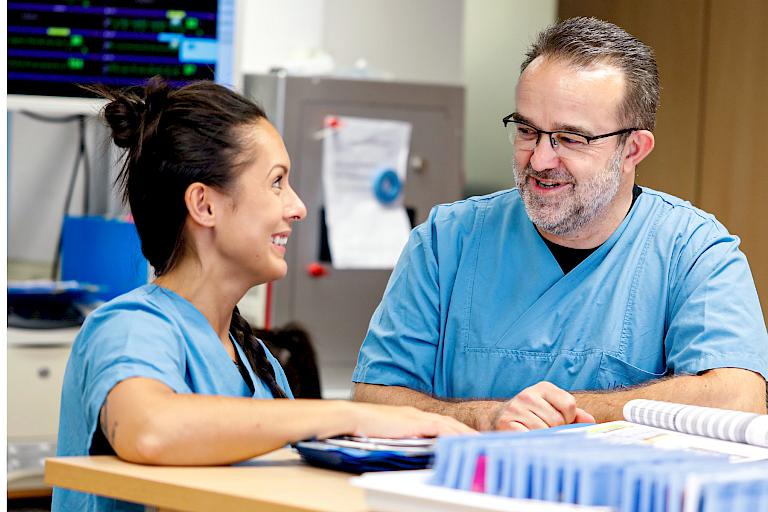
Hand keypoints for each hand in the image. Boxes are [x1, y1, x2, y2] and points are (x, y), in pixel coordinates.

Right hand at [349, 403, 475, 438]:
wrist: (355, 417)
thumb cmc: (367, 428)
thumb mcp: (391, 434)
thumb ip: (405, 438)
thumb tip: (417, 449)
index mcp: (413, 417)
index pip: (442, 423)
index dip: (457, 430)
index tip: (469, 438)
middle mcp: (418, 414)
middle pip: (450, 421)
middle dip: (467, 431)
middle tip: (483, 440)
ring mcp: (417, 416)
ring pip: (448, 423)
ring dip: (464, 433)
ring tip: (478, 441)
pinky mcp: (414, 421)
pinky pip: (439, 427)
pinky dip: (451, 433)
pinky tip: (460, 440)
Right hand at [492, 381, 594, 430]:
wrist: (499, 420)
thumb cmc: (533, 417)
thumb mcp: (553, 410)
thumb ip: (574, 415)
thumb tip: (590, 421)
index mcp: (543, 387)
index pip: (569, 404)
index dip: (568, 418)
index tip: (558, 421)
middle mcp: (528, 394)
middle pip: (557, 419)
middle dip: (555, 429)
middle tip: (544, 430)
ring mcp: (515, 408)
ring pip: (545, 430)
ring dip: (544, 437)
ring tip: (534, 433)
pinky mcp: (506, 423)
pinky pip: (530, 437)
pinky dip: (533, 442)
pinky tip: (527, 438)